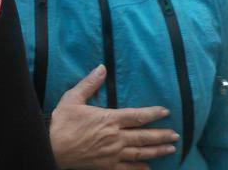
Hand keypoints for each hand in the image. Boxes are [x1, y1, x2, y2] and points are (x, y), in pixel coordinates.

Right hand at [49, 65, 177, 169]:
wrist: (52, 148)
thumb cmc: (62, 123)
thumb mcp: (73, 99)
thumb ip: (89, 83)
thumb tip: (101, 67)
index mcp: (109, 119)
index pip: (138, 116)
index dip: (153, 113)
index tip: (165, 112)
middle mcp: (115, 137)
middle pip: (144, 136)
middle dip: (162, 135)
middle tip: (176, 135)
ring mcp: (113, 154)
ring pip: (140, 153)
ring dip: (157, 151)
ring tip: (170, 149)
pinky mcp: (107, 166)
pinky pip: (128, 169)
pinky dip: (140, 169)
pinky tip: (149, 169)